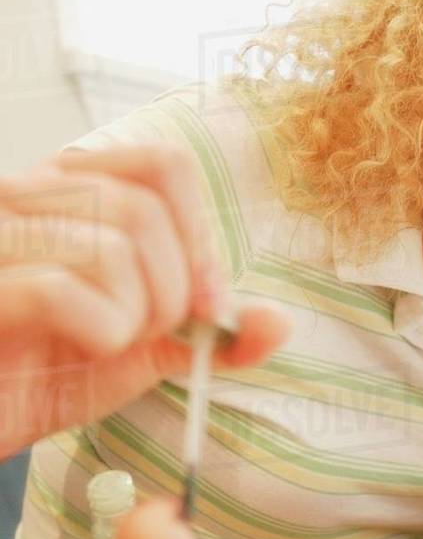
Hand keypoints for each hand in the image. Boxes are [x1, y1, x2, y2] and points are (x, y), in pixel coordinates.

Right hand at [0, 145, 290, 456]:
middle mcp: (25, 194)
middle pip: (146, 208)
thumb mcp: (138, 348)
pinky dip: (102, 330)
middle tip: (148, 333)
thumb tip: (279, 322)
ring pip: (114, 244)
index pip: (164, 166)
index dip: (201, 238)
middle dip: (175, 288)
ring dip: (139, 314)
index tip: (204, 304)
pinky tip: (86, 348)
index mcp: (70, 188)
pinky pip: (61, 289)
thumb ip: (204, 330)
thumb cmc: (41, 372)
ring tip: (107, 343)